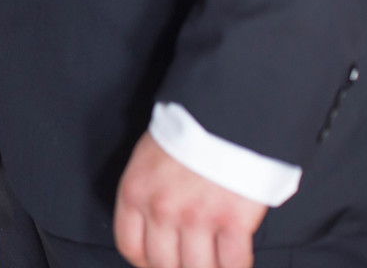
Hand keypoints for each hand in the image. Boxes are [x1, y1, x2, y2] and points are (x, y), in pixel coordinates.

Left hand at [114, 133, 267, 267]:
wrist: (223, 112)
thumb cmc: (186, 132)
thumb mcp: (148, 159)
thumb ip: (146, 193)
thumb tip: (154, 228)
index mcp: (135, 192)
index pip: (131, 246)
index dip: (146, 264)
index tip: (157, 265)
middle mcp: (161, 209)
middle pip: (163, 264)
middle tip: (189, 263)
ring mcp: (197, 217)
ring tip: (213, 263)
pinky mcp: (233, 221)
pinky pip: (234, 264)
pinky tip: (235, 264)